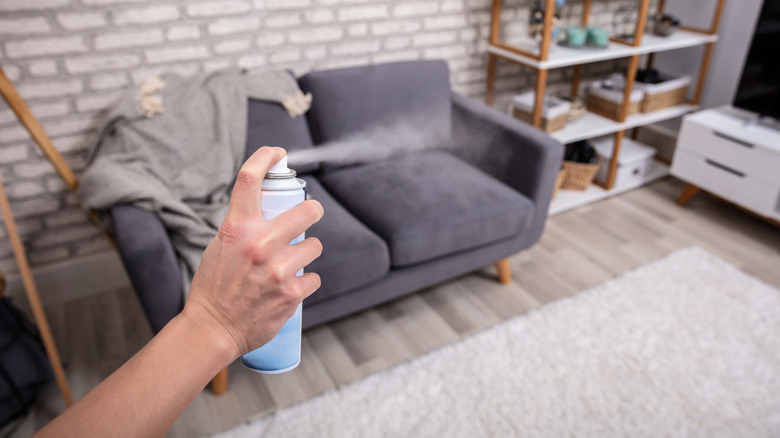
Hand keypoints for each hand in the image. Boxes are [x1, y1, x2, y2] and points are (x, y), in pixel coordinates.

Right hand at [182, 147, 323, 357]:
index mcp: (237, 229)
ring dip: (307, 252)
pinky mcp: (292, 293)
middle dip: (313, 210)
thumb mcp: (220, 246)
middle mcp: (259, 245)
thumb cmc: (214, 287)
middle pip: (306, 210)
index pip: (250, 180)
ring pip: (314, 246)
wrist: (212, 329)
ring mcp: (278, 270)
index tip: (277, 153)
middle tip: (312, 212)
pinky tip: (289, 288)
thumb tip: (270, 213)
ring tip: (291, 264)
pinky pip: (313, 277)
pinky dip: (305, 282)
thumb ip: (244, 228)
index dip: (266, 158)